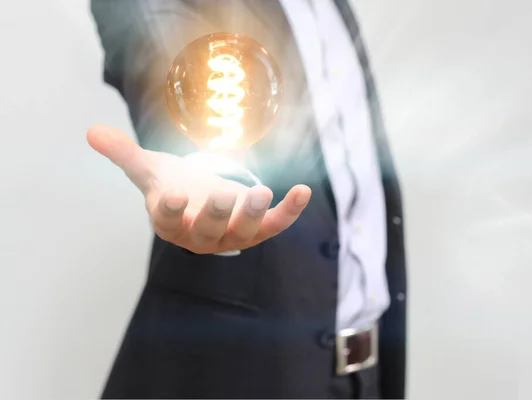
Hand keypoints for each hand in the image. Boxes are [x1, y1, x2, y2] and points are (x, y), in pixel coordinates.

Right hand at [87, 124, 311, 253]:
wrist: (202, 201)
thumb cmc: (174, 186)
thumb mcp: (150, 169)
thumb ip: (125, 153)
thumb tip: (92, 131)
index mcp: (172, 223)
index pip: (169, 222)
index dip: (171, 211)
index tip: (171, 196)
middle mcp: (202, 236)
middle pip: (209, 231)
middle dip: (217, 214)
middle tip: (225, 194)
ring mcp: (233, 236)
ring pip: (244, 232)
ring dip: (254, 214)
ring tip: (263, 192)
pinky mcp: (259, 229)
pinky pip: (276, 225)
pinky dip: (290, 211)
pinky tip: (303, 190)